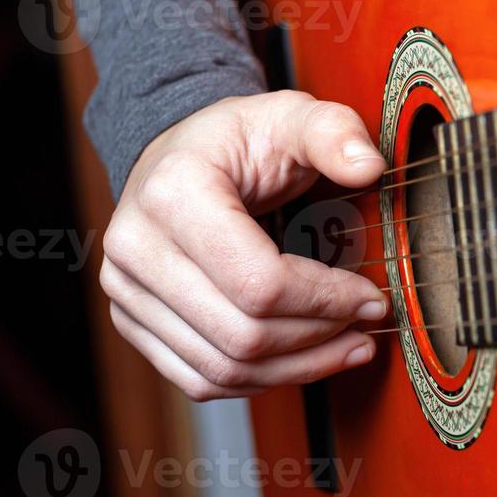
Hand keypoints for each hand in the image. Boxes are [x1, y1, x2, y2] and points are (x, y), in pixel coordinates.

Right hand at [102, 91, 389, 401]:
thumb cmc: (240, 140)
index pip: (259, 283)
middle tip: (366, 323)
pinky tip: (302, 360)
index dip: (326, 301)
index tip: (371, 296)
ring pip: (222, 368)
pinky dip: (260, 380)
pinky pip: (200, 380)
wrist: (181, 156)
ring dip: (297, 368)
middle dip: (318, 338)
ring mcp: (125, 291)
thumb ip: (335, 132)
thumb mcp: (293, 116)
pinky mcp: (132, 323)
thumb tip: (368, 166)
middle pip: (242, 334)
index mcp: (172, 194)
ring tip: (346, 346)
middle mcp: (134, 248)